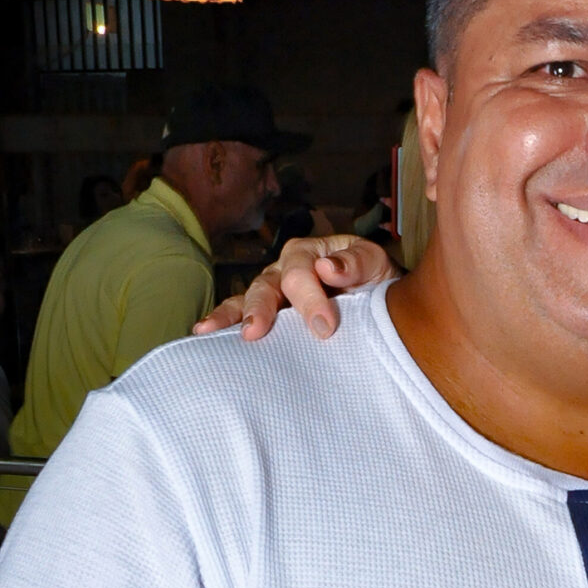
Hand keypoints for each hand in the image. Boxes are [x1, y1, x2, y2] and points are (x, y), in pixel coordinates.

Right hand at [193, 234, 397, 340]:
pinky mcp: (268, 316)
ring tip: (211, 330)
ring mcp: (274, 292)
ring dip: (232, 315)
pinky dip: (224, 322)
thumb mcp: (376, 266)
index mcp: (310, 254)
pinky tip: (204, 334)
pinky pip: (241, 315)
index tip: (325, 327)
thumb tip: (328, 268)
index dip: (310, 298)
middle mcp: (286, 269)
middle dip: (263, 309)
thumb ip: (356, 263)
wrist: (383, 306)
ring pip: (247, 299)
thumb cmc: (376, 283)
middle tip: (258, 332)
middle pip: (268, 285)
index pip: (301, 272)